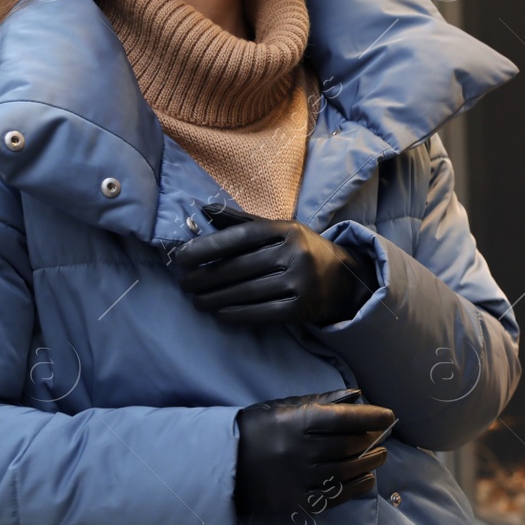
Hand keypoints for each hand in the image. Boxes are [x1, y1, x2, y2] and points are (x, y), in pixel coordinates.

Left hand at [172, 204, 380, 326]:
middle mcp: (296, 253)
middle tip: (184, 284)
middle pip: (239, 267)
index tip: (182, 257)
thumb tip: (202, 210)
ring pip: (246, 292)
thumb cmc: (300, 250)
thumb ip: (241, 221)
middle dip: (205, 277)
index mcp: (287, 229)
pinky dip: (236, 315)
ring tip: (196, 300)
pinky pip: (261, 313)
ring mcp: (301, 282)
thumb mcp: (278, 230)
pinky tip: (220, 314)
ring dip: (214, 298)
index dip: (208, 246)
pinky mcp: (302, 308)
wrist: (343, 279)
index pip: (241, 236)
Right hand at [234, 388, 393, 516]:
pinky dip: (355, 488)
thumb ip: (323, 401)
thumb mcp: (286, 406)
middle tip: (383, 437)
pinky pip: (334, 496)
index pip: (345, 418)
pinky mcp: (295, 502)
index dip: (372, 417)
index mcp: (297, 422)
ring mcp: (298, 479)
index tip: (389, 416)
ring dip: (368, 464)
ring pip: (345, 471)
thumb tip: (358, 396)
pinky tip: (368, 480)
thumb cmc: (259, 428)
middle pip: (348, 446)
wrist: (224, 464)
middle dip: (372, 441)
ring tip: (380, 457)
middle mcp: (300, 451)